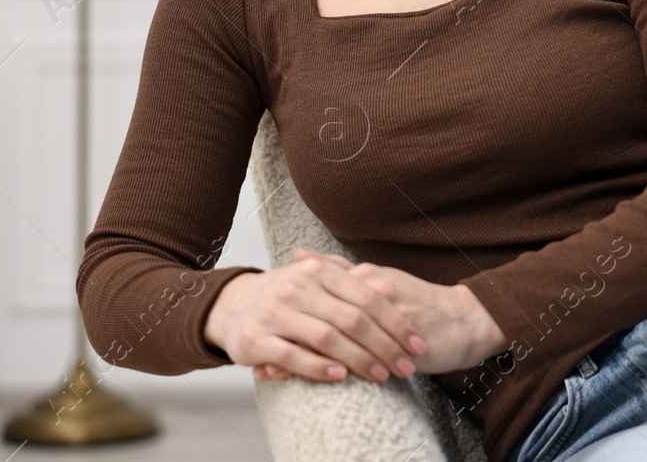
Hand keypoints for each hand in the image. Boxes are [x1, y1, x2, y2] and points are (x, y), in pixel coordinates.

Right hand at [204, 248, 427, 384]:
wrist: (229, 306)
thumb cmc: (283, 294)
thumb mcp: (313, 276)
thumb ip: (348, 278)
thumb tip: (392, 287)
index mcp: (318, 271)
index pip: (367, 297)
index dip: (396, 322)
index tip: (416, 343)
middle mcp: (298, 287)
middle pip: (352, 319)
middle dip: (384, 345)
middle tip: (405, 366)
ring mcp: (276, 313)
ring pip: (327, 338)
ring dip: (359, 359)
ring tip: (381, 375)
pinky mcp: (257, 339)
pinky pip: (294, 356)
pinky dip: (320, 367)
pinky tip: (342, 377)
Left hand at [249, 250, 508, 382]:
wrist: (467, 320)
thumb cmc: (423, 306)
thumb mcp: (382, 281)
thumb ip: (344, 272)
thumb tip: (303, 255)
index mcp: (365, 275)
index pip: (315, 288)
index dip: (284, 308)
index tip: (256, 324)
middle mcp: (372, 288)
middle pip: (317, 311)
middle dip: (283, 334)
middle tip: (252, 353)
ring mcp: (386, 312)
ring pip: (333, 334)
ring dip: (299, 356)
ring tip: (270, 373)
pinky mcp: (400, 336)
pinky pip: (358, 356)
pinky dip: (332, 369)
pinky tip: (312, 382)